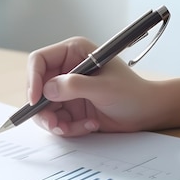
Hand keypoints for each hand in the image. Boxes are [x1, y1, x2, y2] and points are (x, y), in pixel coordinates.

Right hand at [28, 36, 160, 136]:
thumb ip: (74, 86)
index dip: (33, 79)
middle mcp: (66, 69)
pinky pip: (56, 120)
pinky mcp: (70, 107)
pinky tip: (89, 126)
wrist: (147, 113)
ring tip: (75, 128)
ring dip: (57, 122)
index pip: (39, 61)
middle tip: (55, 124)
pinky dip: (68, 128)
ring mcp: (67, 90)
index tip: (35, 100)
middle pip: (37, 88)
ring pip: (44, 108)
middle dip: (43, 109)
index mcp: (73, 52)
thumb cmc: (132, 93)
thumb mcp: (104, 88)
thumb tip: (47, 90)